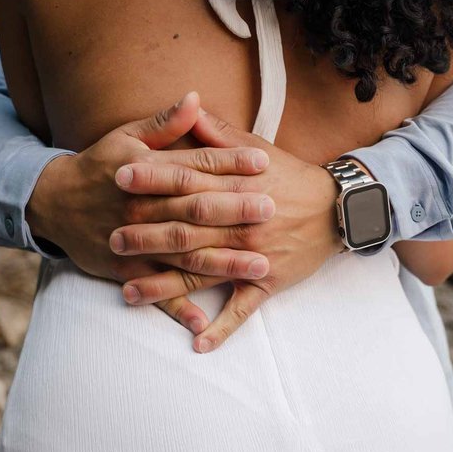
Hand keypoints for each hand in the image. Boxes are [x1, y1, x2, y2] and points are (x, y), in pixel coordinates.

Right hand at [26, 92, 274, 331]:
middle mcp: (142, 208)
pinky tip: (205, 323)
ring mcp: (135, 243)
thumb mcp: (126, 136)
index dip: (229, 162)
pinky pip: (156, 292)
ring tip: (259, 265)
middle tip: (271, 210)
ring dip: (223, 262)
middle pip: (194, 209)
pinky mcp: (125, 270)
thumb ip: (164, 123)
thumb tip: (196, 99)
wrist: (53, 203)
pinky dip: (179, 308)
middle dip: (234, 211)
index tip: (264, 162)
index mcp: (146, 171)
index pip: (194, 165)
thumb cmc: (98, 166)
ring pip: (184, 254)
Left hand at [110, 108, 344, 352]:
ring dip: (165, 285)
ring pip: (202, 273)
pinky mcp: (267, 283)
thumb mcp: (259, 148)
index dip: (152, 180)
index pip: (187, 183)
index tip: (118, 178)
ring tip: (129, 292)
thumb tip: (188, 107)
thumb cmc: (293, 177)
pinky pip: (242, 310)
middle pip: (187, 231)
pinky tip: (197, 344)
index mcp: (236, 189)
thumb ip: (219, 134)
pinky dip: (221, 329)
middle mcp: (241, 225)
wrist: (340, 209)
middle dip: (147, 236)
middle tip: (111, 240)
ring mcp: (253, 257)